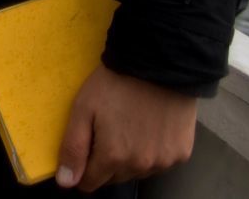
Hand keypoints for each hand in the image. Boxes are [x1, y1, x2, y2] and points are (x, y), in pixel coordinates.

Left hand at [55, 65, 195, 189]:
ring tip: (126, 127)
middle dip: (105, 162)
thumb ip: (73, 148)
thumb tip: (66, 183)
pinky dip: (152, 152)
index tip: (84, 149)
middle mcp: (141, 166)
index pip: (91, 183)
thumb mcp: (83, 109)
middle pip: (114, 178)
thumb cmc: (115, 84)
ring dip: (129, 159)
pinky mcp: (182, 153)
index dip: (83, 169)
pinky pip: (160, 162)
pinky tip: (148, 128)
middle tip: (105, 131)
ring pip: (137, 172)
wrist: (159, 65)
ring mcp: (164, 161)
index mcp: (114, 157)